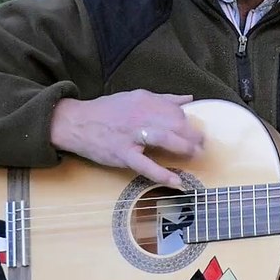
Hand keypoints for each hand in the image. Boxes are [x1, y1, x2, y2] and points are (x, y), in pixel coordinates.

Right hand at [49, 90, 203, 186]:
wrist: (76, 122)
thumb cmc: (107, 111)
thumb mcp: (135, 98)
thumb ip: (163, 99)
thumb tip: (189, 99)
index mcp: (145, 101)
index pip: (176, 111)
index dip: (189, 122)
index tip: (197, 130)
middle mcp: (140, 116)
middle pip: (174, 122)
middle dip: (192, 134)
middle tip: (203, 143)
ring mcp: (131, 135)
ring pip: (163, 137)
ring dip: (183, 146)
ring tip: (196, 154)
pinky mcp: (122, 153)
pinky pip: (145, 165)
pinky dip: (162, 174)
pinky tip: (177, 181)